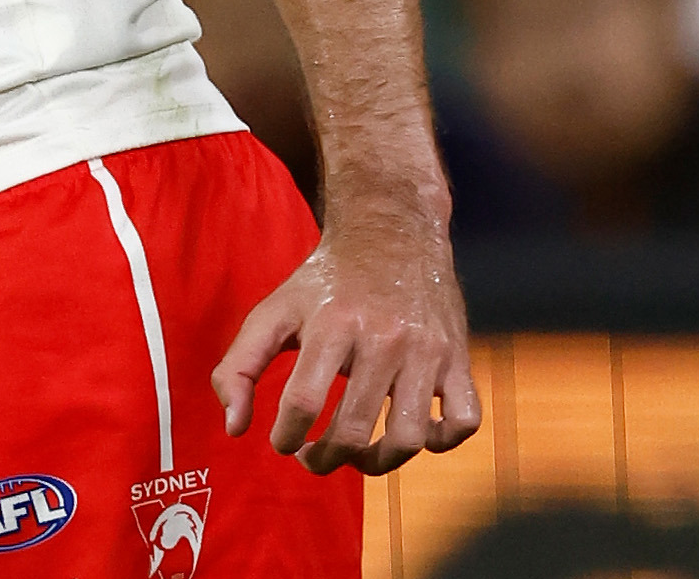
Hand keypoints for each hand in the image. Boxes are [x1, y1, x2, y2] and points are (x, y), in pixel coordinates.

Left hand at [213, 200, 478, 473]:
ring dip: (378, 464)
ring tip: (356, 457)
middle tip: (312, 457)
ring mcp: (427, 351)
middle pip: (354, 429)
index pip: (303, 401)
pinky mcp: (458, 359)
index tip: (282, 442)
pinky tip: (412, 434)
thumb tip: (234, 428)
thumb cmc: (323, 284)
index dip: (286, 436)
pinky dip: (440, 442)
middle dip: (325, 459)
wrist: (390, 235)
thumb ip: (240, 365)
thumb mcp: (273, 311)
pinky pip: (464, 422)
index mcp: (332, 324)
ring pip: (409, 438)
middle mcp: (383, 338)